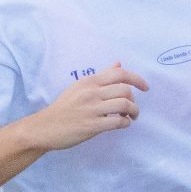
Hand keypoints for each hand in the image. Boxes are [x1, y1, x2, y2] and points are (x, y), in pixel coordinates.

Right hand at [27, 62, 148, 149]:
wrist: (45, 127)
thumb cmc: (64, 108)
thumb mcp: (80, 87)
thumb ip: (101, 77)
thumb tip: (118, 64)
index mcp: (89, 81)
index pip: (119, 74)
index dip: (137, 79)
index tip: (145, 87)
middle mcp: (91, 92)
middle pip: (125, 90)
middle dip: (134, 100)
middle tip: (132, 109)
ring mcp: (92, 109)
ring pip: (124, 105)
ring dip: (133, 112)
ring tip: (130, 117)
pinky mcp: (92, 126)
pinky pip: (118, 122)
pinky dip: (125, 123)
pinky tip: (122, 124)